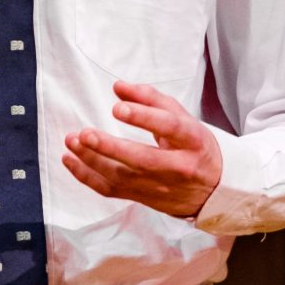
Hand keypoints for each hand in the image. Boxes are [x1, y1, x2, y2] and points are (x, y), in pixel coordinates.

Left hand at [63, 81, 221, 218]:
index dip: (143, 117)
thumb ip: (151, 99)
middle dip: (110, 147)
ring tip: (72, 141)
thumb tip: (119, 87)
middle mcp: (178, 167)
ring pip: (122, 177)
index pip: (169, 127)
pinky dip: (87, 176)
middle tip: (85, 133)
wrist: (214, 190)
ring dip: (91, 160)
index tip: (118, 108)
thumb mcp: (183, 119)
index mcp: (192, 141)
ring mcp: (160, 186)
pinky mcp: (143, 198)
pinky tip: (70, 160)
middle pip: (142, 159)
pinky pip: (111, 190)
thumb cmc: (194, 147)